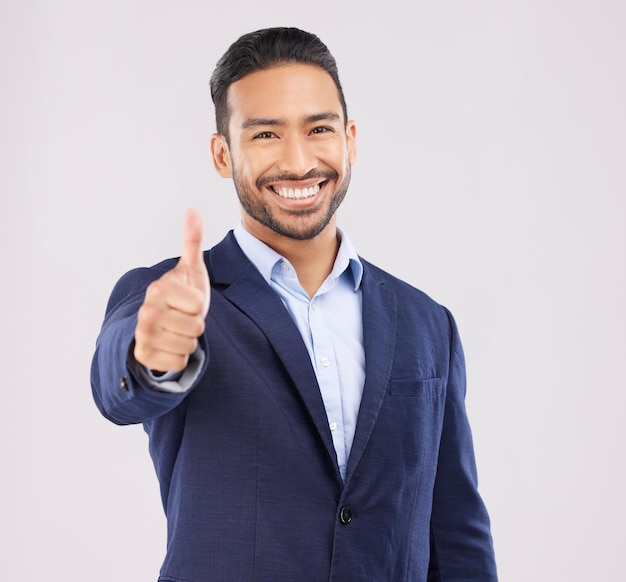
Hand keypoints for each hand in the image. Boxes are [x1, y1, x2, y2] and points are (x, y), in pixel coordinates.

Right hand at [134, 209, 209, 372]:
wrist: (164, 324)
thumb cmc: (183, 296)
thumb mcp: (191, 269)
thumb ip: (192, 241)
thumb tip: (193, 210)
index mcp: (159, 289)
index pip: (198, 305)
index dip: (199, 305)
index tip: (189, 301)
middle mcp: (146, 311)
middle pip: (196, 327)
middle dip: (196, 325)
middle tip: (184, 318)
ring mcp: (142, 334)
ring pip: (188, 346)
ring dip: (189, 341)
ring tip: (178, 331)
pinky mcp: (142, 355)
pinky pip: (178, 362)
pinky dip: (180, 357)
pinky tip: (170, 346)